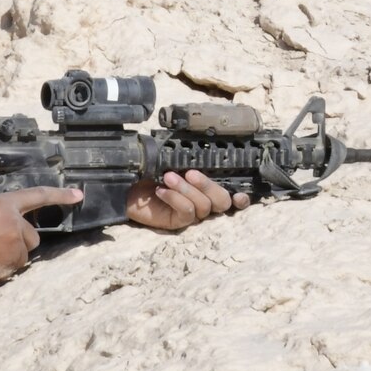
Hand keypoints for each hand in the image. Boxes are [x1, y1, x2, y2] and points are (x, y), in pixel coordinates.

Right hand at [0, 186, 83, 286]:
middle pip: (31, 235)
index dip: (60, 195)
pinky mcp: (13, 260)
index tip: (79, 195)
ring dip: (11, 255)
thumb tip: (3, 224)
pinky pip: (14, 266)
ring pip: (23, 252)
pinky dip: (4, 267)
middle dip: (19, 241)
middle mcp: (15, 220)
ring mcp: (16, 241)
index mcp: (4, 203)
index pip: (37, 195)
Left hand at [126, 170, 249, 231]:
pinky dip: (175, 198)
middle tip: (190, 172)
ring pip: (203, 206)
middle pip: (222, 202)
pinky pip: (186, 212)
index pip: (232, 194)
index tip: (240, 193)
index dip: (242, 197)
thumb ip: (190, 159)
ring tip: (168, 177)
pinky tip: (162, 190)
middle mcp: (205, 201)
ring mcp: (192, 214)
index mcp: (208, 186)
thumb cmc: (153, 170)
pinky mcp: (178, 222)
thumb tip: (202, 149)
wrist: (128, 185)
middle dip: (209, 186)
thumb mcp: (173, 161)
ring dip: (186, 189)